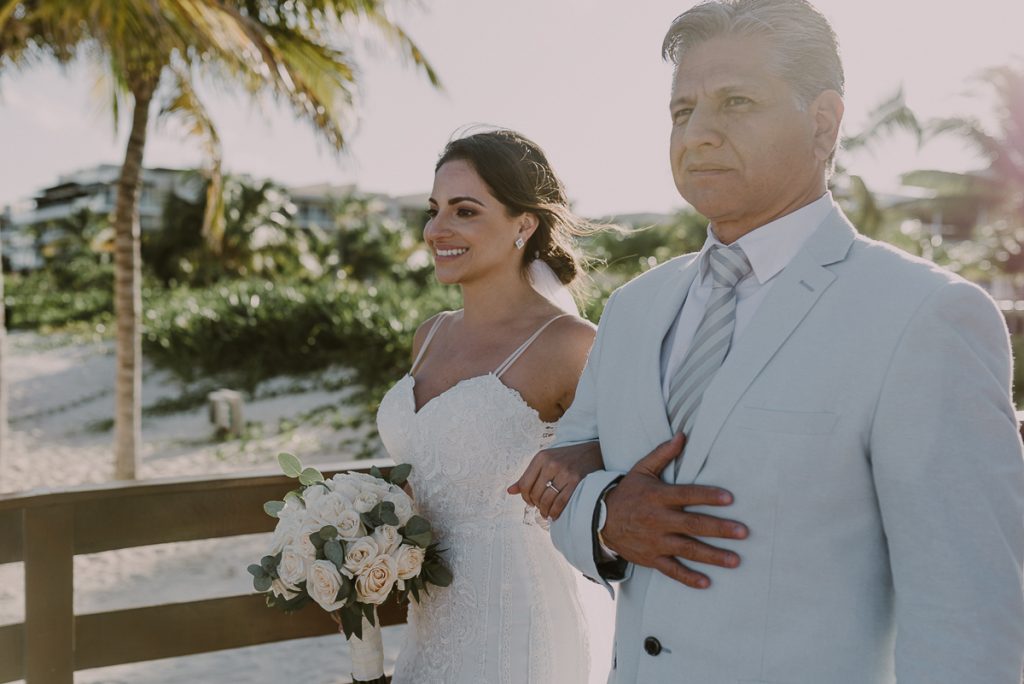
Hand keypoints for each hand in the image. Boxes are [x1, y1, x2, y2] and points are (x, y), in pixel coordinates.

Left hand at [508, 441, 603, 519]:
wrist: (594, 452)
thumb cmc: (567, 458)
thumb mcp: (546, 460)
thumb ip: (528, 475)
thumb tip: (510, 491)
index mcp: (541, 457)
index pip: (525, 484)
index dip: (525, 497)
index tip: (530, 502)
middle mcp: (551, 463)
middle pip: (535, 493)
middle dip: (536, 505)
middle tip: (540, 508)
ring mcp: (564, 472)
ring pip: (547, 500)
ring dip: (545, 511)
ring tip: (546, 513)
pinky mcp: (576, 481)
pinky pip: (560, 503)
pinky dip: (555, 512)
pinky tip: (555, 514)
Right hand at [603, 433, 747, 588]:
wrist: (599, 520)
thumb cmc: (627, 493)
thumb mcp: (641, 470)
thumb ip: (663, 454)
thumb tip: (683, 435)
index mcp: (658, 497)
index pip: (687, 495)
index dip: (708, 496)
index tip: (730, 498)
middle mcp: (658, 520)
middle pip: (693, 524)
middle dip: (719, 529)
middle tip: (743, 532)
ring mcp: (655, 541)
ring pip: (688, 549)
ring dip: (712, 556)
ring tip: (735, 560)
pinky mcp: (652, 558)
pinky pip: (672, 570)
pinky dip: (688, 577)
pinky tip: (706, 582)